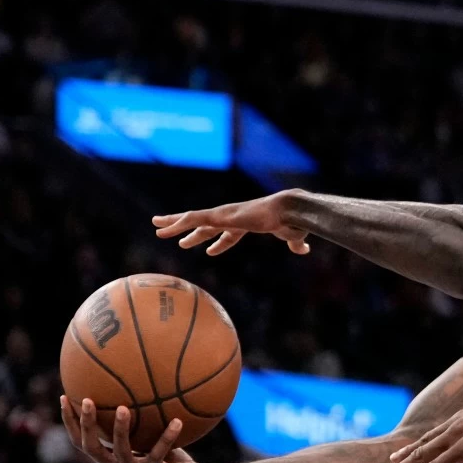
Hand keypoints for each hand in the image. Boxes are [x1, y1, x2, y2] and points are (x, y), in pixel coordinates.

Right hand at [60, 396, 210, 462]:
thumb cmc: (170, 460)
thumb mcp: (150, 440)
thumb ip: (141, 423)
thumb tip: (137, 388)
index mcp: (111, 462)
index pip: (81, 442)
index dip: (70, 423)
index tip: (64, 397)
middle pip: (92, 448)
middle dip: (87, 424)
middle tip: (86, 400)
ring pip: (121, 451)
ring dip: (119, 429)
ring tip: (123, 408)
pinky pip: (160, 453)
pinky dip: (168, 437)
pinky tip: (177, 421)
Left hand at [152, 190, 310, 255]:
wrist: (289, 211)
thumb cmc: (292, 222)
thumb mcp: (292, 235)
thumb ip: (295, 242)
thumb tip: (305, 248)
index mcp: (247, 222)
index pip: (230, 234)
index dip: (220, 243)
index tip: (210, 252)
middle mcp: (232, 216)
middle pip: (205, 224)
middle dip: (189, 230)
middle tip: (174, 236)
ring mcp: (224, 215)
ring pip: (192, 219)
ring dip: (174, 223)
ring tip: (156, 226)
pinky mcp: (220, 216)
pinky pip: (193, 219)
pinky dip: (177, 223)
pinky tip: (164, 228)